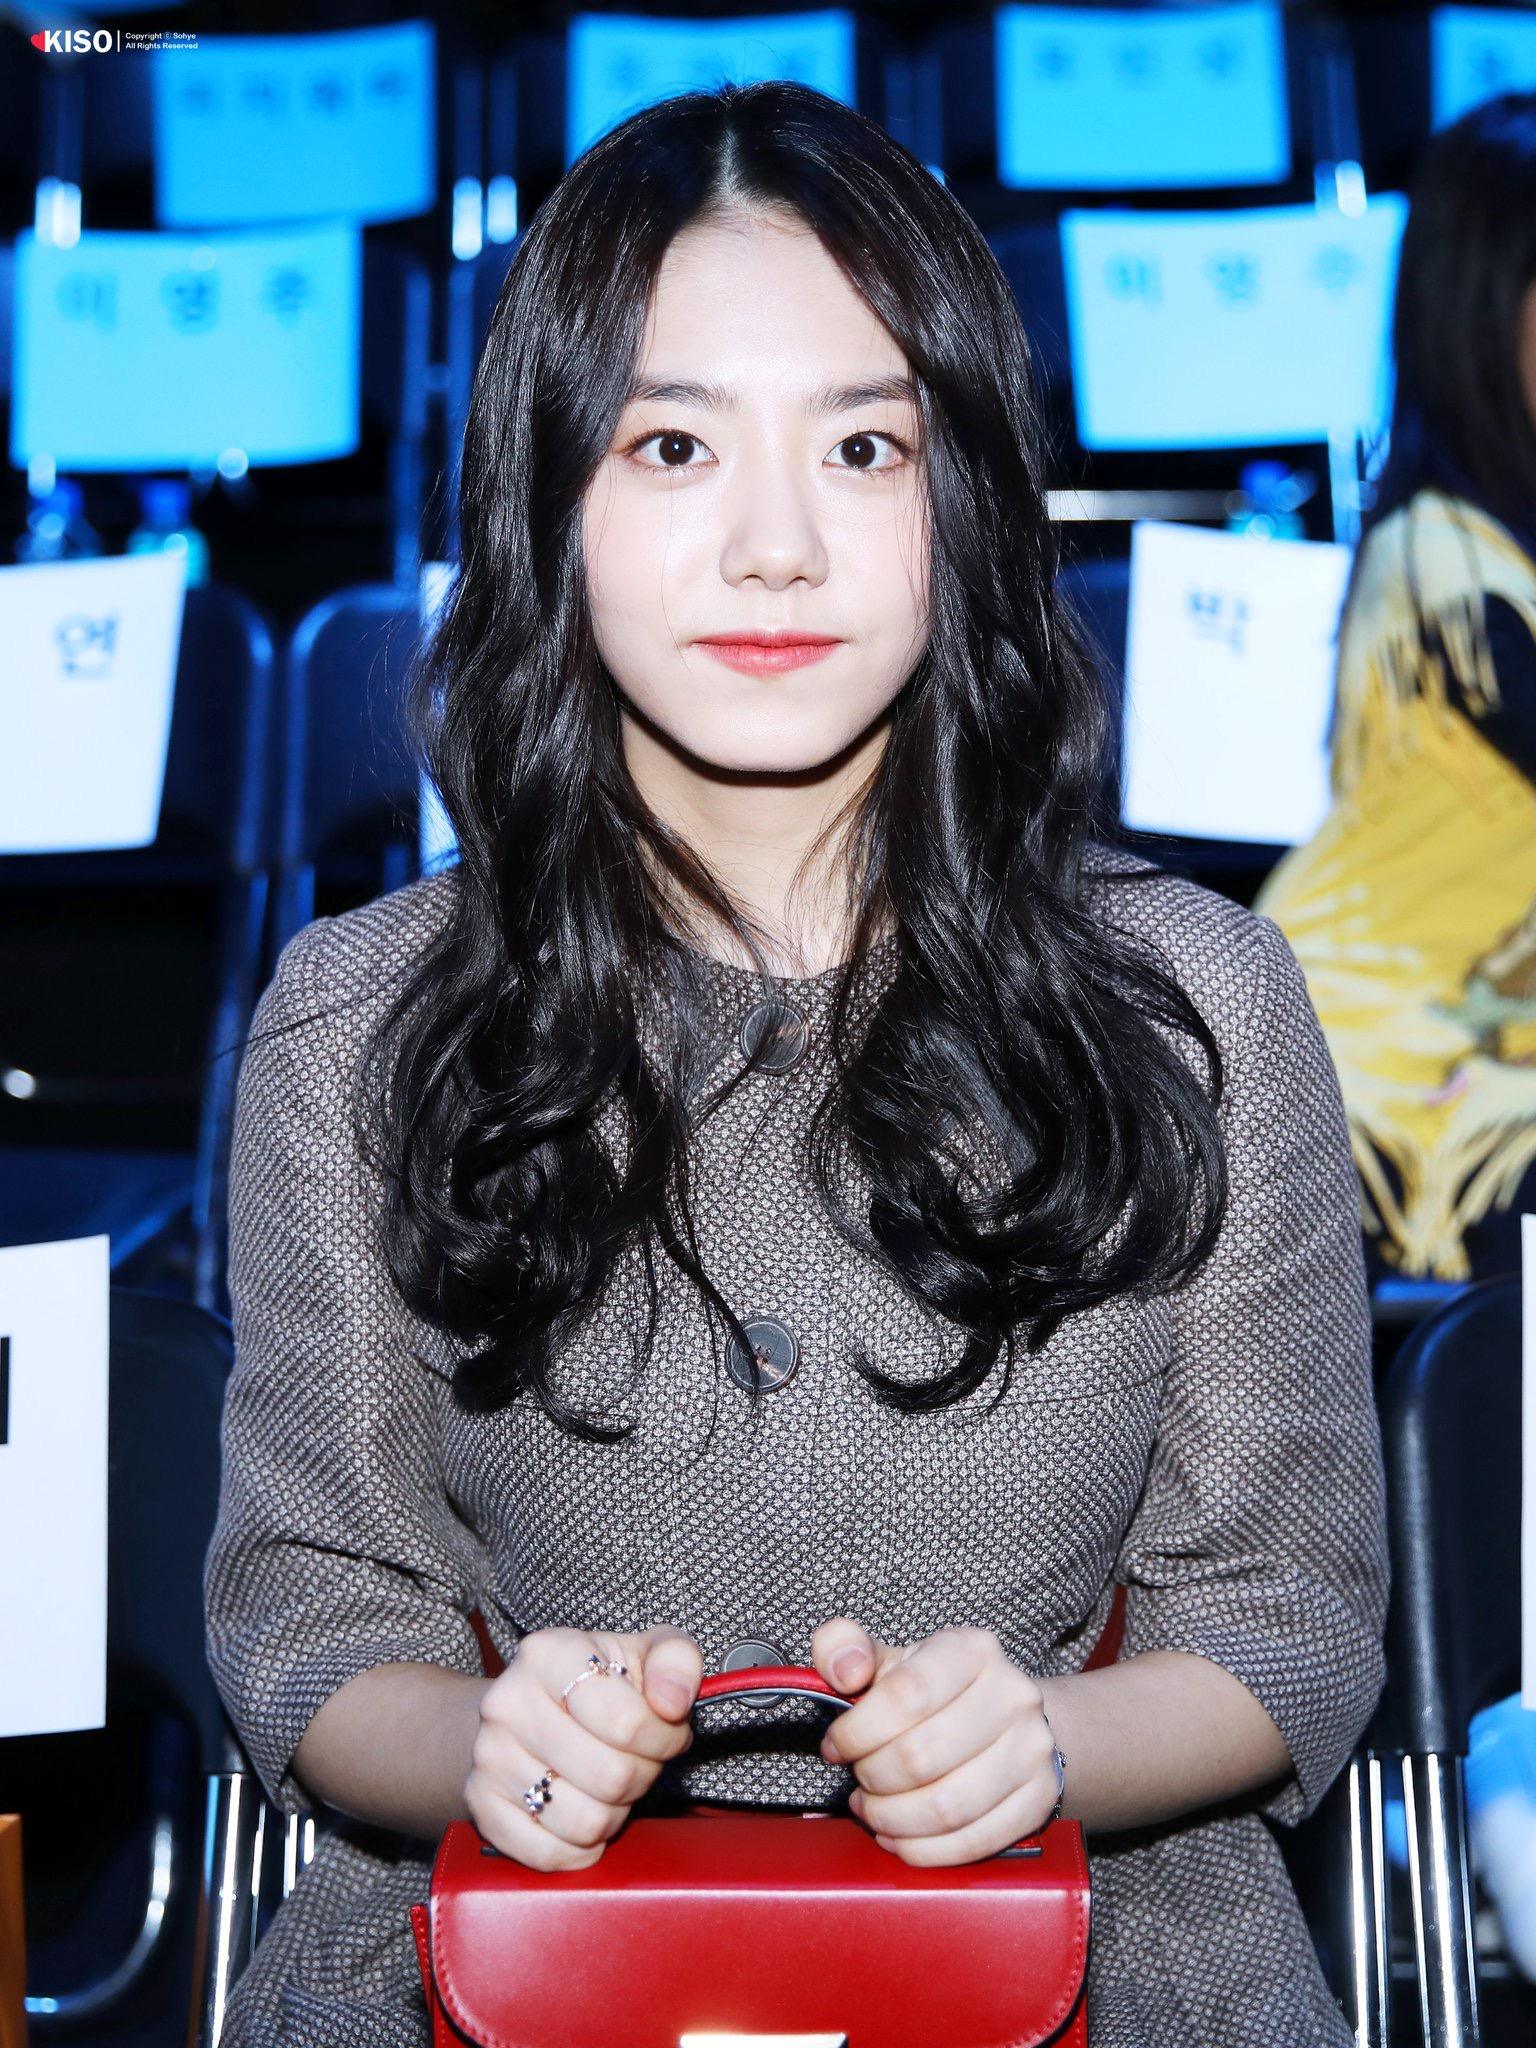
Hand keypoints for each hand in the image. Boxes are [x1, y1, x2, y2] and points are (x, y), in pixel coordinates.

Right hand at [465, 1625, 701, 1869]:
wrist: (528, 1708)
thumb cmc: (599, 1684)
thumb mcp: (646, 1653)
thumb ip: (676, 1662)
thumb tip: (673, 1704)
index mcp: (549, 1654)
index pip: (626, 1722)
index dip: (663, 1739)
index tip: (667, 1733)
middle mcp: (508, 1703)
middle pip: (610, 1777)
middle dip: (642, 1777)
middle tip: (638, 1762)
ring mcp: (489, 1758)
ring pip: (585, 1822)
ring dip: (615, 1814)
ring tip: (610, 1787)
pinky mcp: (482, 1807)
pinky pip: (549, 1855)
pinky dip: (581, 1848)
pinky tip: (586, 1816)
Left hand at [809, 1619, 1059, 1865]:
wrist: (1006, 1720)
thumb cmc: (934, 1693)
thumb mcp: (889, 1659)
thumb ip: (845, 1647)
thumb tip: (844, 1671)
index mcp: (971, 1650)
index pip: (907, 1694)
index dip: (858, 1731)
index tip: (836, 1746)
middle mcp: (1012, 1694)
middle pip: (922, 1756)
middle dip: (873, 1777)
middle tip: (858, 1780)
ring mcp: (1033, 1749)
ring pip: (947, 1807)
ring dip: (893, 1819)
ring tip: (872, 1810)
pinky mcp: (1040, 1799)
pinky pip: (975, 1842)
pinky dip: (925, 1850)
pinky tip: (899, 1837)